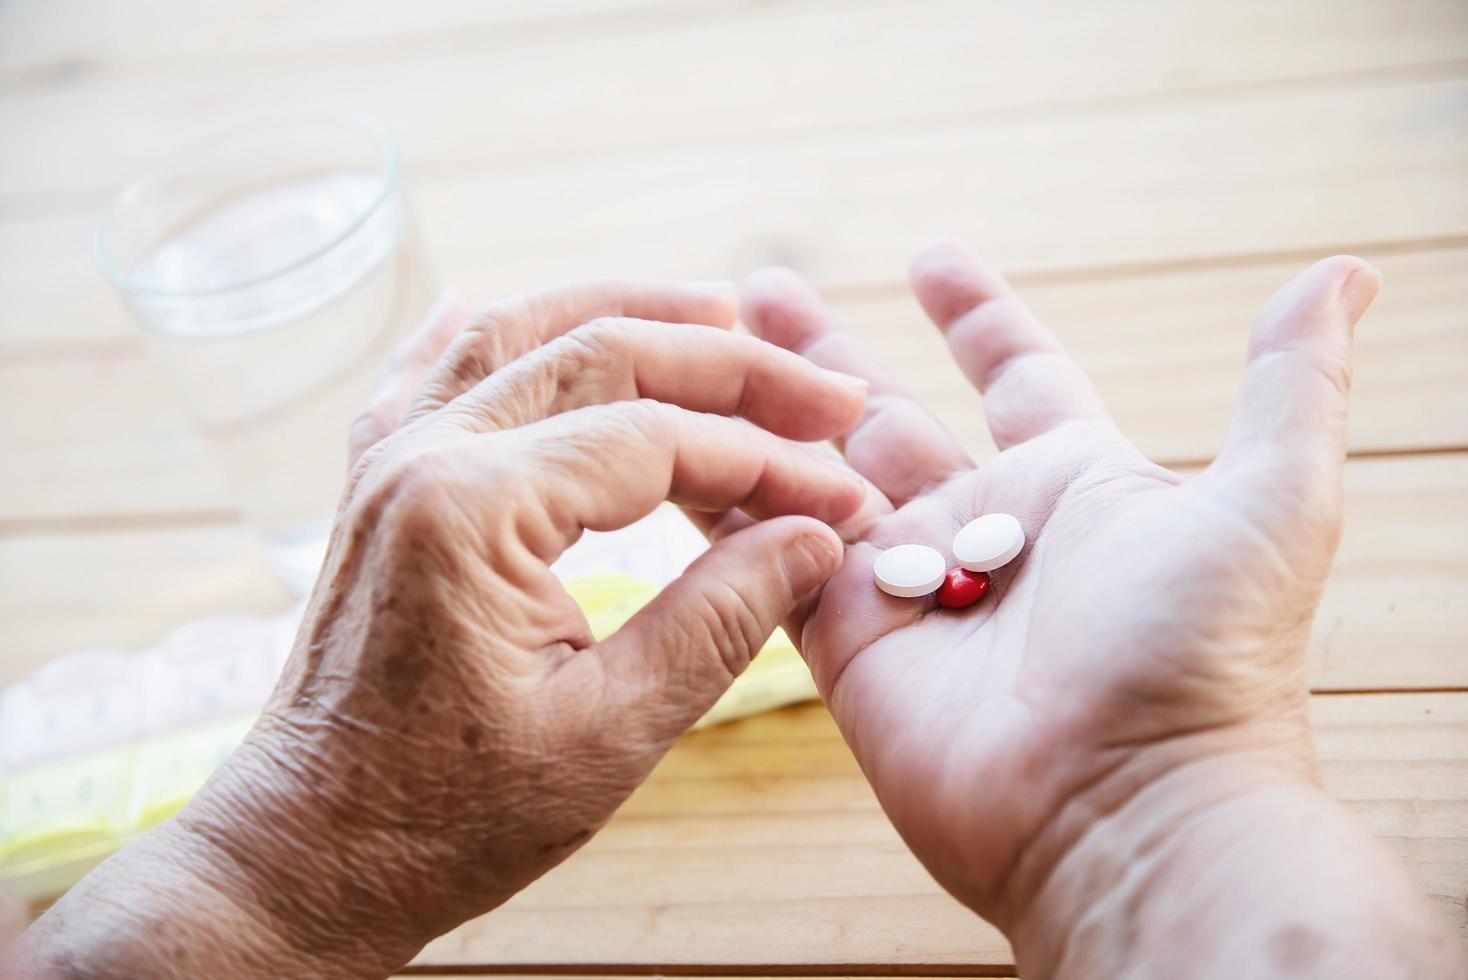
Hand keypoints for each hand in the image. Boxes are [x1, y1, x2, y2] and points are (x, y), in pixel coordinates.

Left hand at [14, 278, 869, 977]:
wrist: (308, 857)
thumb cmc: (447, 820)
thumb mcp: (609, 734)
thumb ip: (720, 620)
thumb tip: (815, 540)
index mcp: (473, 511)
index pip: (657, 441)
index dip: (768, 462)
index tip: (843, 500)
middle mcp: (421, 457)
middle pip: (597, 354)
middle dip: (727, 365)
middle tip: (826, 392)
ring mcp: (388, 463)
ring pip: (519, 335)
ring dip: (625, 314)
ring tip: (718, 311)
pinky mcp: (376, 487)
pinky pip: (433, 371)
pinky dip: (499, 335)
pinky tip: (524, 312)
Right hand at [731, 242, 1461, 976]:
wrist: (1129, 814)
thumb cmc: (1207, 662)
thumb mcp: (1272, 502)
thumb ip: (1292, 386)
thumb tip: (1342, 274)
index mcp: (1073, 484)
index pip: (1014, 373)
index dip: (975, 314)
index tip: (931, 255)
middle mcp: (984, 530)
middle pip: (887, 417)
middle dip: (827, 353)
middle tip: (761, 288)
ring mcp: (910, 588)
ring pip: (816, 476)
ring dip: (761, 413)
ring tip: (698, 345)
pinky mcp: (848, 643)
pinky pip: (775, 557)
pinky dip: (730, 504)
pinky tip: (679, 441)